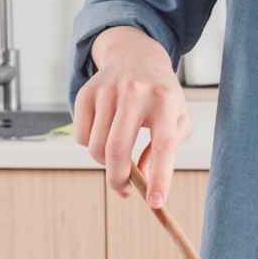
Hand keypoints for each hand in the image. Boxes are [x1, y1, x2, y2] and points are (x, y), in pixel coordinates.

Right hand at [73, 25, 192, 209]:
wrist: (136, 55)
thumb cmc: (161, 95)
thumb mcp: (177, 117)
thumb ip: (166, 150)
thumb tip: (144, 179)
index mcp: (165, 101)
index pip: (163, 145)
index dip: (160, 177)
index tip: (156, 203)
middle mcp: (136, 93)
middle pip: (117, 149)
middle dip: (119, 180)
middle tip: (125, 191)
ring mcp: (108, 91)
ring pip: (95, 147)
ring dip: (105, 164)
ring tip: (117, 157)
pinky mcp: (86, 92)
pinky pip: (80, 136)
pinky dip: (89, 146)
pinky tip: (103, 134)